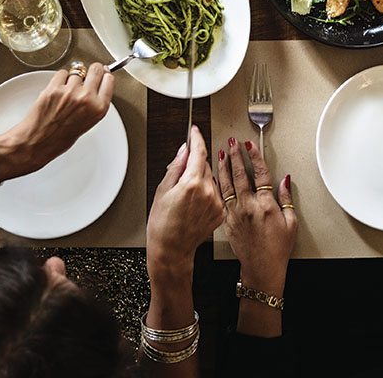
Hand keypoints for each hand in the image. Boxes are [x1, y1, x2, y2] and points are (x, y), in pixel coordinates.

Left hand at [0, 63, 113, 179]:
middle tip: (86, 74)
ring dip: (72, 79)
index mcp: (99, 108)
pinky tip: (57, 91)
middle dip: (91, 71)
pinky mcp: (54, 88)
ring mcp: (70, 92)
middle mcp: (86, 98)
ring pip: (76, 71)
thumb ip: (95, 102)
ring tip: (65, 93)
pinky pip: (61, 73)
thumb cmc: (60, 138)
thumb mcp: (88, 122)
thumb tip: (97, 84)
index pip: (109, 80)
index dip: (104, 74)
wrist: (37, 143)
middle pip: (95, 69)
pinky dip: (59, 79)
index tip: (102, 72)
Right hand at [146, 126, 223, 278]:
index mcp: (192, 183)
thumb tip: (184, 150)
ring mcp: (216, 203)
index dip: (197, 138)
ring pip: (212, 179)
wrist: (171, 251)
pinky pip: (216, 193)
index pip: (199, 151)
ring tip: (187, 197)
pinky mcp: (220, 212)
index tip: (195, 131)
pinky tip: (195, 206)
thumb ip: (176, 166)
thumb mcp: (162, 190)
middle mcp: (208, 191)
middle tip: (181, 179)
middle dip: (195, 166)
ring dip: (202, 180)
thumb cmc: (162, 225)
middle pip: (205, 165)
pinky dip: (207, 194)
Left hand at [217, 138, 295, 296]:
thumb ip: (286, 199)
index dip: (254, 156)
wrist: (261, 270)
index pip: (259, 173)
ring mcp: (235, 214)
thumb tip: (284, 180)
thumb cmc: (277, 249)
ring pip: (226, 184)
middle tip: (231, 142)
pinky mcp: (227, 221)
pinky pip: (220, 198)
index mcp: (266, 205)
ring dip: (223, 167)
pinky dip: (217, 185)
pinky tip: (214, 177)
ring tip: (220, 153)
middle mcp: (248, 207)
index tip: (249, 145)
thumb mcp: (291, 223)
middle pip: (239, 174)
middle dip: (235, 155)